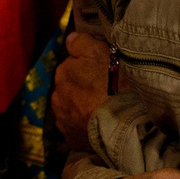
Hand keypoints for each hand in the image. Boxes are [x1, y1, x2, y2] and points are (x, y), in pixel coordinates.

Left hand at [51, 31, 109, 152]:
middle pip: (72, 88)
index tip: (104, 72)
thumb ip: (81, 42)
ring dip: (83, 108)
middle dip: (84, 89)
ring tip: (104, 110)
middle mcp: (58, 96)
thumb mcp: (100, 52)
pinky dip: (86, 126)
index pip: (74, 65)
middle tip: (106, 91)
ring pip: (73, 108)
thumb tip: (69, 39)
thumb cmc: (113, 84)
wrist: (121, 125)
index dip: (90, 68)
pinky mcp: (71, 139)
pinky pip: (78, 129)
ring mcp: (63, 120)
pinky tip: (101, 124)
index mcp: (63, 73)